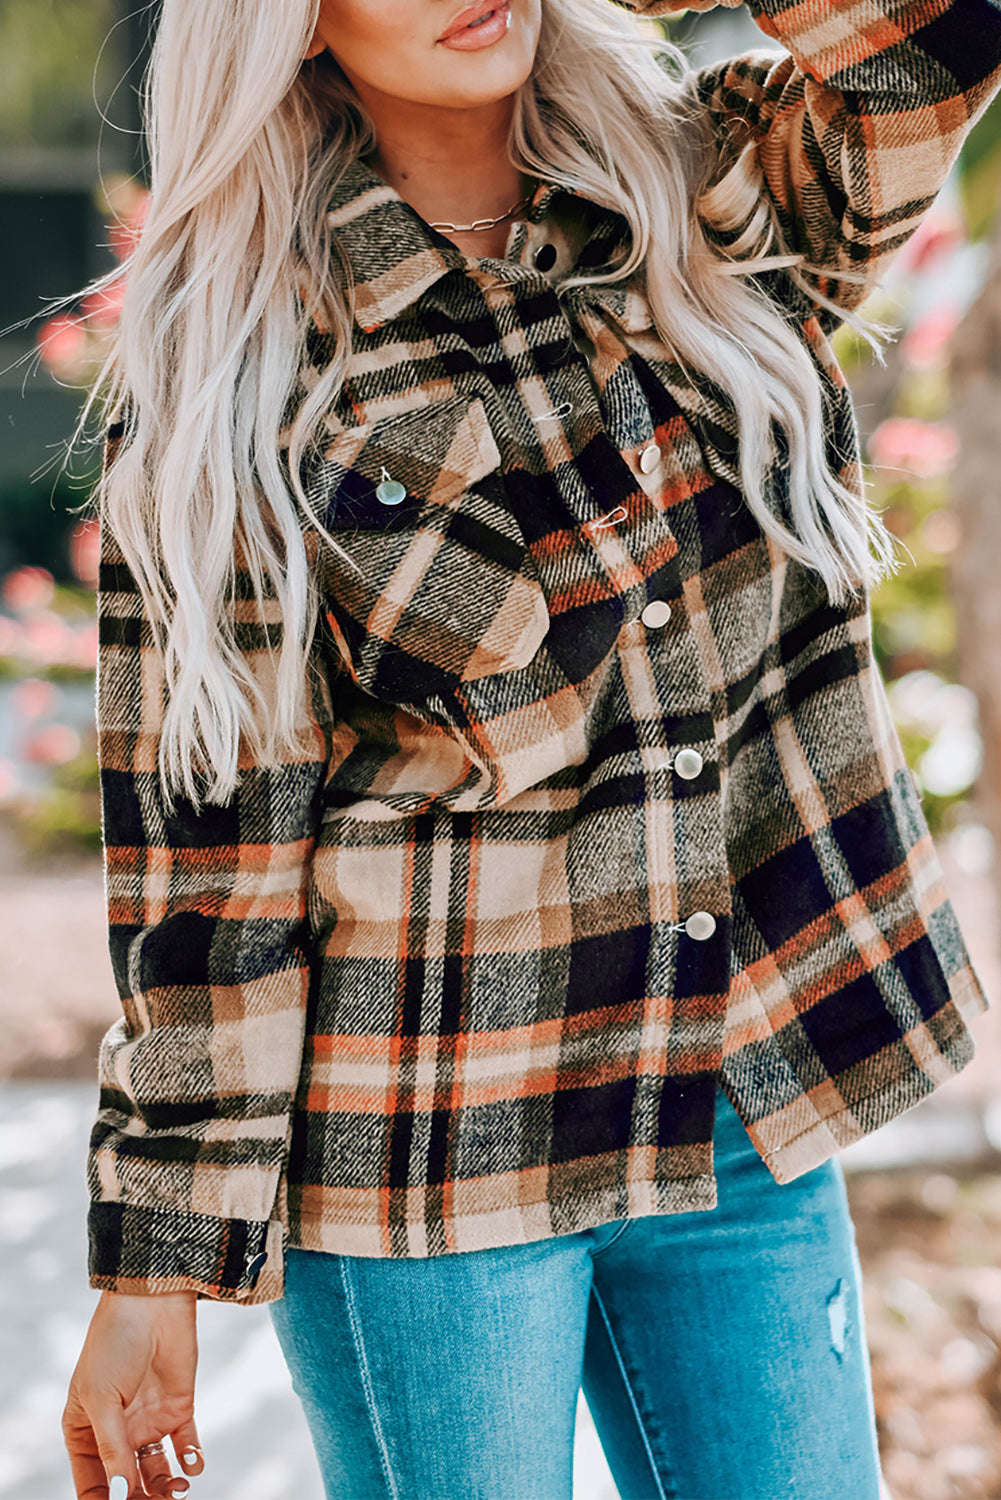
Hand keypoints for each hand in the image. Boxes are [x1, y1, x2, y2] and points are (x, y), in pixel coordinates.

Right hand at [62, 1289, 204, 1498]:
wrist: (153, 1301)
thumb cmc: (114, 1344)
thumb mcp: (102, 1399)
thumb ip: (113, 1450)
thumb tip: (121, 1497)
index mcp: (85, 1431)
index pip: (93, 1482)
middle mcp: (117, 1431)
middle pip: (127, 1483)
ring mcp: (148, 1420)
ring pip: (157, 1472)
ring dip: (168, 1487)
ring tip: (179, 1490)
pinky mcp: (178, 1407)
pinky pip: (186, 1446)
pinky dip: (192, 1460)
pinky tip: (194, 1464)